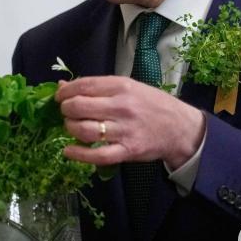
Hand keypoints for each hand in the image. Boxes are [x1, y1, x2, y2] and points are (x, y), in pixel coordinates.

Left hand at [57, 76, 204, 168]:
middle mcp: (122, 107)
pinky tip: (68, 150)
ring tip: (70, 126)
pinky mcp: (128, 151)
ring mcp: (125, 130)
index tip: (59, 96)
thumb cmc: (152, 104)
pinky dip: (79, 154)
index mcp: (122, 86)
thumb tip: (64, 86)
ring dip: (70, 128)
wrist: (180, 128)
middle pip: (80, 107)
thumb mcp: (128, 87)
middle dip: (65, 110)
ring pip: (86, 130)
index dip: (66, 91)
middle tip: (65, 112)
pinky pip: (98, 155)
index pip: (84, 85)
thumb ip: (97, 87)